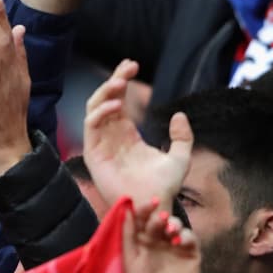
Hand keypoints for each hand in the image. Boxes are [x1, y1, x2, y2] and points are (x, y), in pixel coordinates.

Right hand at [83, 60, 192, 211]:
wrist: (153, 206)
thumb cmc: (165, 188)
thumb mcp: (180, 158)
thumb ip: (181, 138)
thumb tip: (178, 114)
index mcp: (127, 134)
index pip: (120, 100)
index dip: (123, 81)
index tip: (133, 65)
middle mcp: (111, 135)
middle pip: (105, 99)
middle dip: (114, 80)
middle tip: (128, 67)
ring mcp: (101, 143)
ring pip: (94, 108)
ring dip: (105, 92)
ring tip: (121, 82)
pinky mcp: (93, 152)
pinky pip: (91, 126)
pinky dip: (100, 112)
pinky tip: (117, 105)